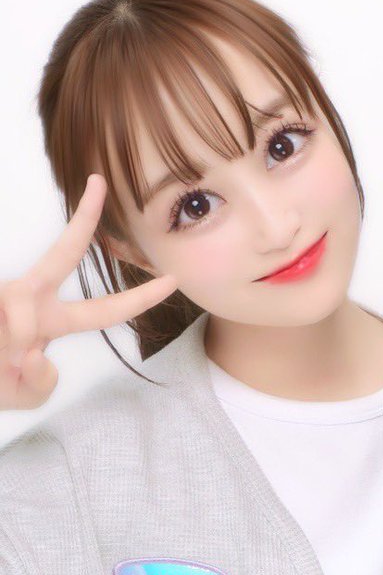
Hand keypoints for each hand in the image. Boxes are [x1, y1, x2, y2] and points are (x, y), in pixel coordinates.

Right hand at [1, 175, 176, 410]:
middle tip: (100, 181)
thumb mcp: (27, 393)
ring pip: (22, 316)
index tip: (173, 278)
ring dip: (13, 351)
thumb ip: (43, 382)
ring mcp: (4, 294)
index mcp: (53, 321)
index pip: (105, 310)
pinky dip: (1, 351)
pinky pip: (7, 325)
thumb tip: (37, 353)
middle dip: (83, 219)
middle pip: (64, 254)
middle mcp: (30, 299)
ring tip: (4, 364)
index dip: (141, 297)